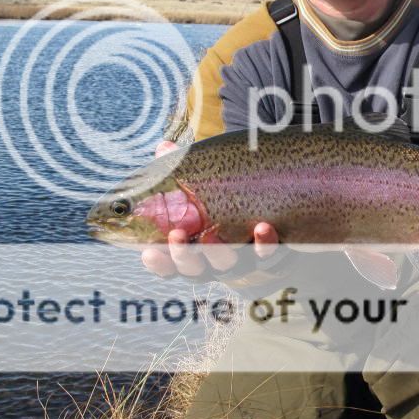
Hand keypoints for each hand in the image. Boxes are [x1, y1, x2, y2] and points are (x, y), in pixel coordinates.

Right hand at [139, 141, 279, 278]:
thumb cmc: (221, 204)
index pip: (168, 265)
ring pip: (227, 266)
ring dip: (220, 253)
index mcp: (191, 251)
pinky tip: (261, 227)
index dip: (158, 263)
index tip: (148, 252)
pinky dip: (263, 244)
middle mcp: (212, 262)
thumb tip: (163, 148)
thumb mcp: (199, 189)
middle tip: (177, 234)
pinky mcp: (269, 256)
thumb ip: (179, 173)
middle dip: (183, 254)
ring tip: (214, 233)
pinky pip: (267, 256)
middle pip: (193, 269)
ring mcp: (241, 261)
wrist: (269, 219)